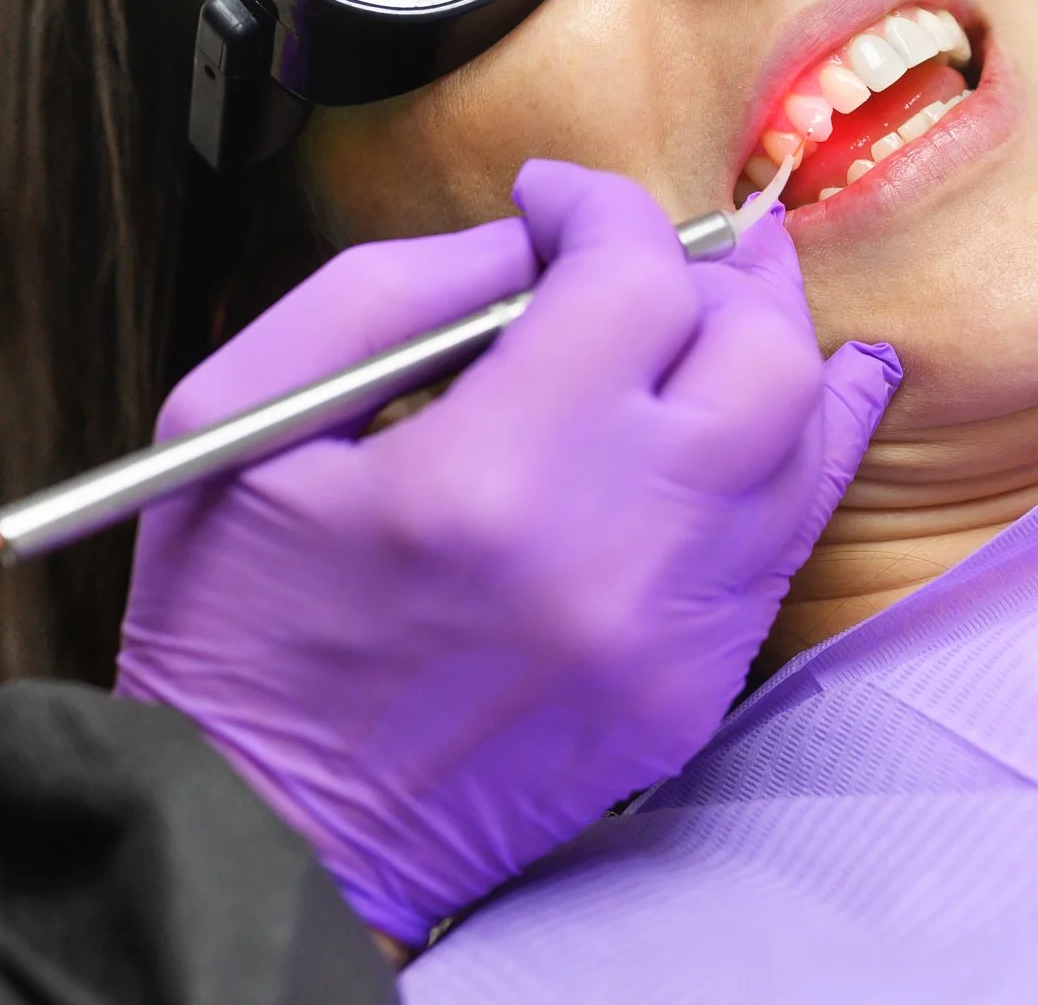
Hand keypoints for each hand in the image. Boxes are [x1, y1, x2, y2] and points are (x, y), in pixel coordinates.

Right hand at [112, 160, 900, 945]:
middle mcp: (609, 555)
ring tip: (709, 316)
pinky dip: (776, 460)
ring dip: (763, 356)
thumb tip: (527, 240)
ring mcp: (669, 636)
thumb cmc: (234, 625)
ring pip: (804, 444)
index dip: (599, 206)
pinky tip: (748, 414)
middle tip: (651, 259)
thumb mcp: (244, 417)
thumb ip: (392, 292)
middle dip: (715, 274)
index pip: (633, 279)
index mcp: (485, 477)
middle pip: (762, 351)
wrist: (262, 833)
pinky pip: (783, 543)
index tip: (553, 204)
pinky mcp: (690, 693)